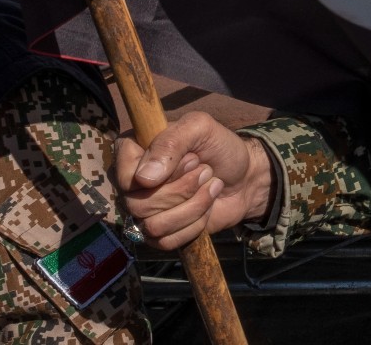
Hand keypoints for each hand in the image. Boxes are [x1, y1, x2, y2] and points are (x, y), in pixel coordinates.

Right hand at [114, 111, 273, 249]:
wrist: (246, 177)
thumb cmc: (220, 148)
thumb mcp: (200, 128)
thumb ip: (171, 142)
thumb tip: (144, 179)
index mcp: (134, 152)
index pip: (124, 177)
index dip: (161, 174)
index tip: (191, 159)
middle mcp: (133, 184)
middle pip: (139, 204)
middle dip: (184, 189)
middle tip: (206, 171)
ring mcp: (144, 211)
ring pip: (153, 226)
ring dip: (193, 206)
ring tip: (210, 186)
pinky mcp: (161, 234)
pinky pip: (166, 242)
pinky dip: (195, 224)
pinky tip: (207, 208)